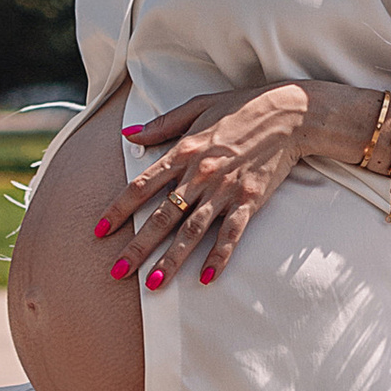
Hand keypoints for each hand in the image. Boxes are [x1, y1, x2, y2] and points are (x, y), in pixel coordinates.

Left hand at [95, 81, 320, 292]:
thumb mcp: (197, 107)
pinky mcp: (250, 200)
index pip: (142, 185)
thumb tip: (127, 134)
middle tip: (118, 271)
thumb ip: (162, 125)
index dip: (119, 209)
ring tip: (153, 284)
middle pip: (162, 216)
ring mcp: (225, 190)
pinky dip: (218, 257)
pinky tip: (206, 278)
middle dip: (138, 246)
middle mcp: (200, 174)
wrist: (290, 113)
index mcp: (184, 151)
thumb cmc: (241, 108)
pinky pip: (231, 234)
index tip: (101, 230)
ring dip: (172, 259)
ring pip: (192, 231)